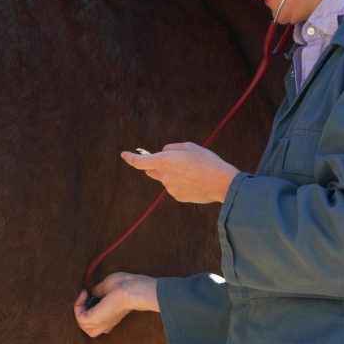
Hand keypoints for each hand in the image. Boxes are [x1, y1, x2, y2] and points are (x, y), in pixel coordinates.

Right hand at [73, 272, 158, 337]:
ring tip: (84, 298)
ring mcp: (101, 323)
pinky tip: (84, 295)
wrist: (132, 289)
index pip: (100, 324)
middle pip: (90, 328)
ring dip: (79, 310)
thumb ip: (98, 292)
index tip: (90, 294)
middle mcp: (107, 323)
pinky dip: (78, 306)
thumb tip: (91, 292)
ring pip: (84, 326)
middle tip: (86, 298)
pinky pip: (79, 318)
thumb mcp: (108, 287)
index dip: (92, 309)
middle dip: (84, 312)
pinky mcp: (94, 320)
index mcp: (113, 317)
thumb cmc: (126, 285)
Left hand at [121, 142, 239, 203]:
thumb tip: (163, 153)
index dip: (130, 158)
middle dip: (155, 165)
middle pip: (151, 170)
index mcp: (164, 161)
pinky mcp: (177, 196)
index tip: (124, 154)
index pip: (139, 161)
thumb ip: (171, 148)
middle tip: (171, 161)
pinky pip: (175, 187)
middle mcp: (163, 176)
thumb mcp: (189, 146)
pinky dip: (181, 183)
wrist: (220, 182)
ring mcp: (169, 188)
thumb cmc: (206, 161)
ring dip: (173, 173)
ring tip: (193, 171)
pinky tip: (195, 181)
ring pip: (166, 178)